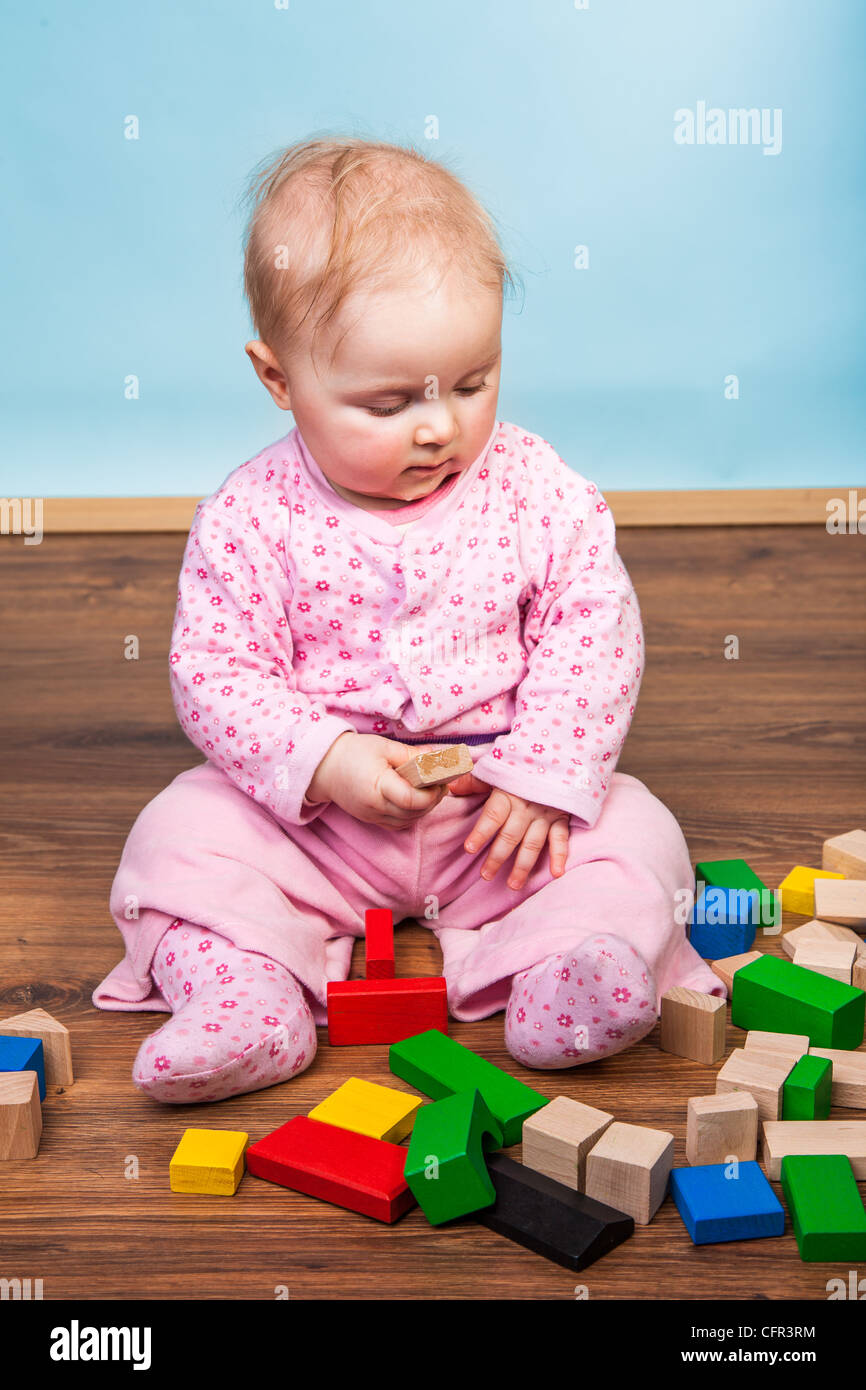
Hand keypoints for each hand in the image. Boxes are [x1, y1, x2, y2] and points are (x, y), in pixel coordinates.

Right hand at [305, 733, 447, 829]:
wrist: (324, 767)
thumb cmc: (353, 753)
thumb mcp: (384, 747)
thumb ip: (411, 754)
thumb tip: (436, 757)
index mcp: (377, 786)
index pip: (411, 800)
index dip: (431, 794)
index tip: (440, 782)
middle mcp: (374, 806)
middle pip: (412, 813)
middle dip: (432, 801)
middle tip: (441, 784)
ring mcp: (372, 816)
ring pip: (407, 821)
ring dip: (424, 809)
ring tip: (430, 791)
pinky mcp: (371, 820)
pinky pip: (397, 824)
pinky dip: (411, 816)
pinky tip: (416, 802)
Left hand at [447, 772, 569, 889]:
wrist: (557, 753)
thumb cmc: (519, 766)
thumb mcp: (495, 768)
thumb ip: (473, 781)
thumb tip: (449, 786)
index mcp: (507, 793)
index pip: (493, 816)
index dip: (481, 832)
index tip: (470, 849)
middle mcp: (526, 806)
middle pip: (510, 835)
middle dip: (498, 857)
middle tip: (486, 876)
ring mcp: (544, 813)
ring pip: (532, 843)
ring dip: (523, 865)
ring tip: (513, 885)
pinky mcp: (561, 817)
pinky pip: (561, 838)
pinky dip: (560, 855)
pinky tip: (556, 873)